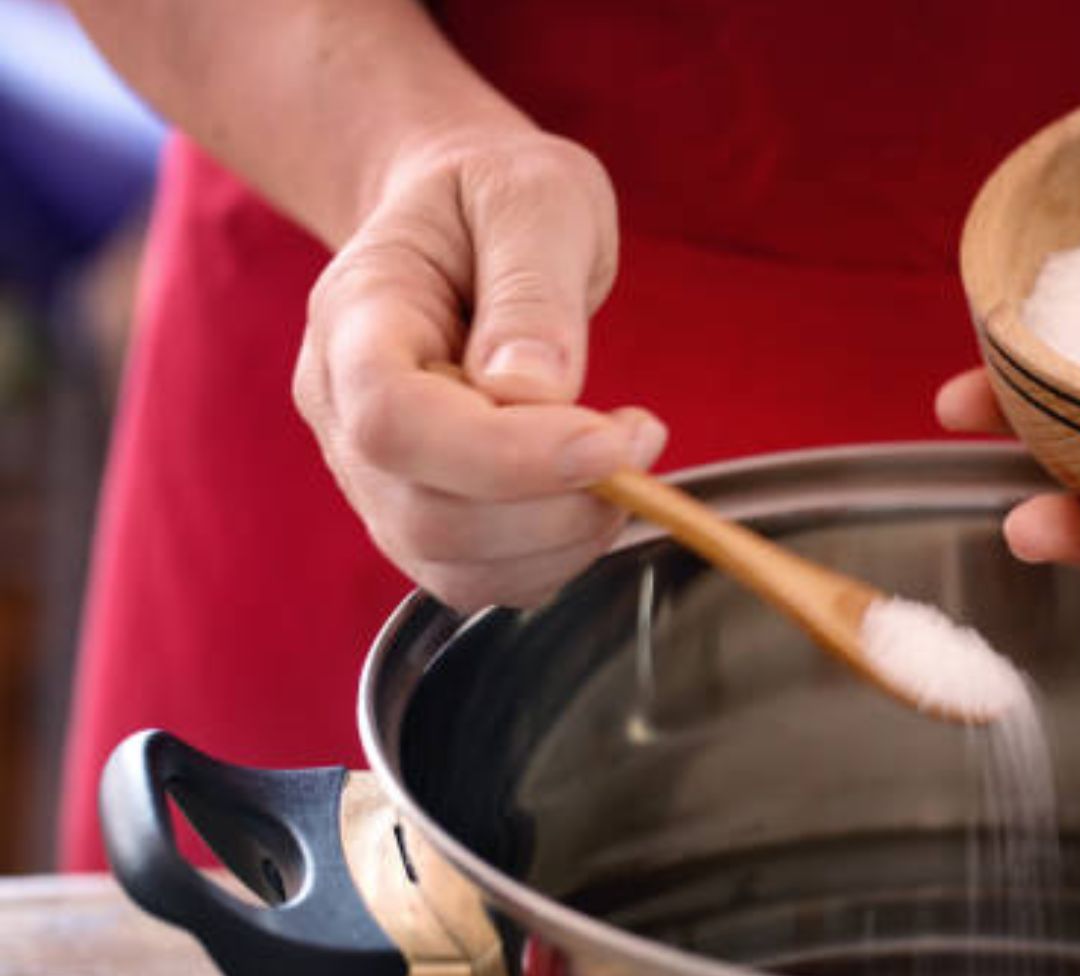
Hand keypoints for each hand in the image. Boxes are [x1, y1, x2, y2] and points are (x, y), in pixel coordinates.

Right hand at [293, 129, 665, 612]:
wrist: (464, 216)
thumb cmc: (495, 195)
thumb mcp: (535, 195)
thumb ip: (533, 288)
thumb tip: (534, 390)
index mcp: (354, 318)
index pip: (394, 421)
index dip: (505, 456)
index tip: (611, 440)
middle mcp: (342, 409)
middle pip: (426, 514)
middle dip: (557, 503)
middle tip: (640, 437)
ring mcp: (373, 473)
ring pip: (453, 564)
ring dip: (565, 537)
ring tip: (625, 458)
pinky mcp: (420, 513)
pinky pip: (479, 579)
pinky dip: (554, 557)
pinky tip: (593, 491)